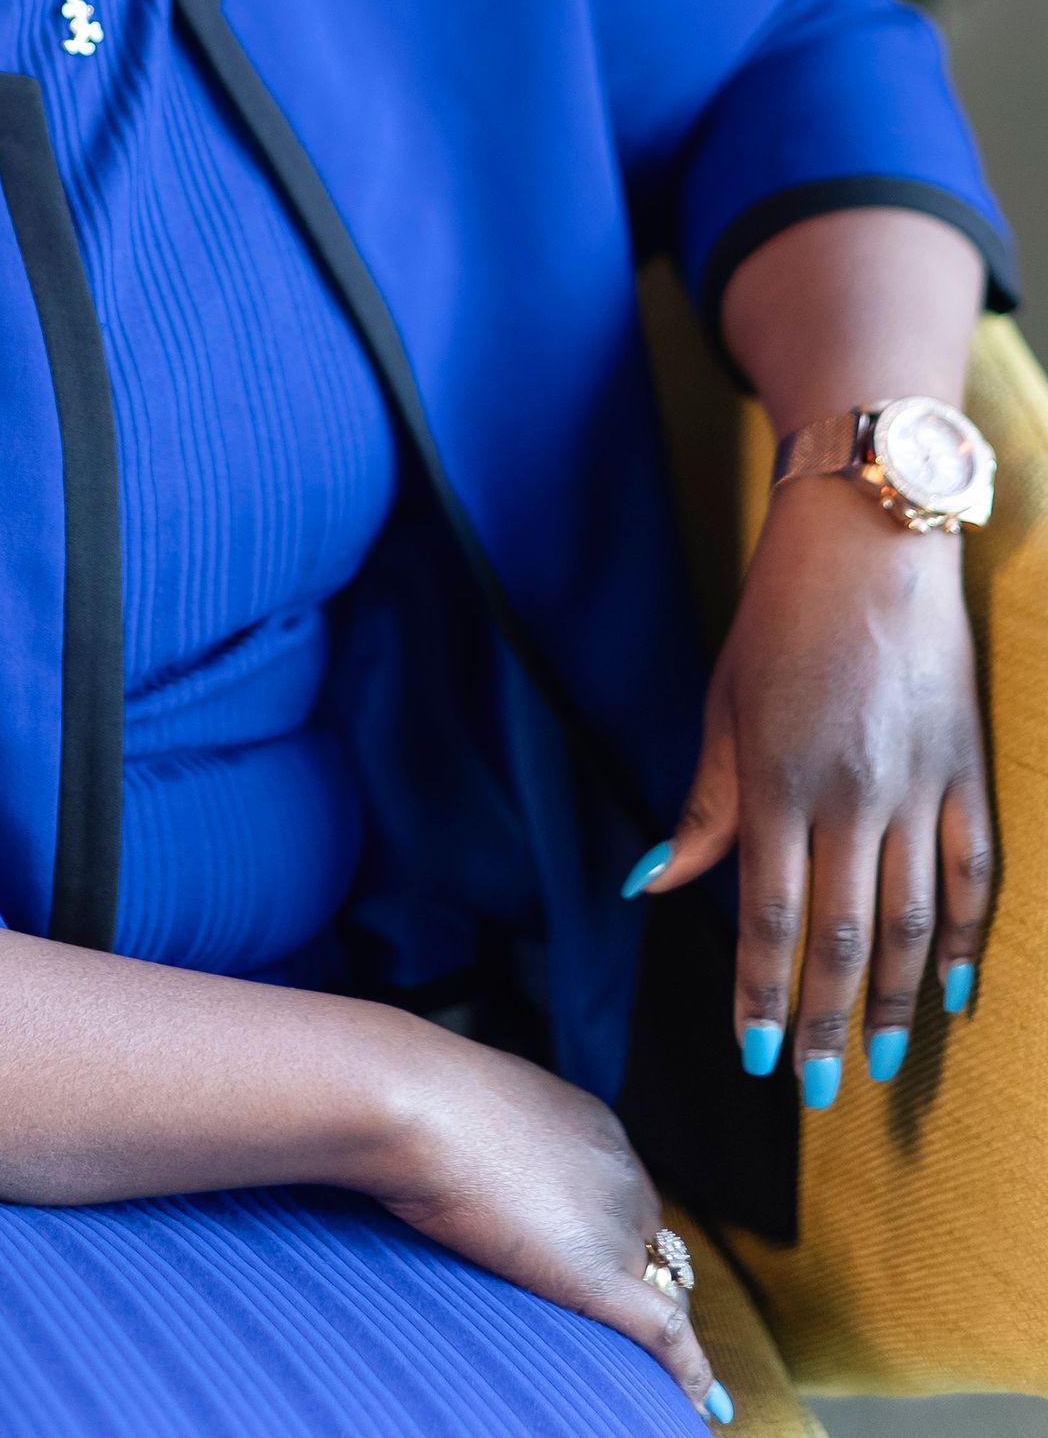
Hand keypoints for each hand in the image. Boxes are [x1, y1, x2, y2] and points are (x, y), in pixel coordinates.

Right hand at [358, 1020, 729, 1419]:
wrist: (418, 1105)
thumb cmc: (423, 1098)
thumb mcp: (480, 1105)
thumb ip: (503, 1139)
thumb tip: (477, 1164)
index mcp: (595, 1127)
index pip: (631, 1199)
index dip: (623, 1240)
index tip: (610, 1269)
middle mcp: (620, 1170)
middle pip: (654, 1245)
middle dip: (644, 1285)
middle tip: (624, 1324)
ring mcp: (614, 1221)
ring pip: (661, 1288)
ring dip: (655, 1326)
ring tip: (654, 1372)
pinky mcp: (598, 1274)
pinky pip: (664, 1332)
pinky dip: (686, 1372)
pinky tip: (698, 1405)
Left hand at [631, 471, 992, 1094]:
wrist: (870, 535)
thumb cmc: (778, 616)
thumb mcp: (722, 703)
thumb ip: (702, 806)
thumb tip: (651, 886)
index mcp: (778, 778)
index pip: (769, 918)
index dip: (762, 995)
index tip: (758, 1057)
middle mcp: (851, 793)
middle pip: (841, 937)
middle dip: (826, 1021)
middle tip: (817, 1089)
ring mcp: (917, 783)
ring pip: (911, 919)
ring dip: (894, 1000)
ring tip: (882, 1063)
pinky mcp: (965, 765)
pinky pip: (973, 870)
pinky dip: (966, 935)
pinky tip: (953, 988)